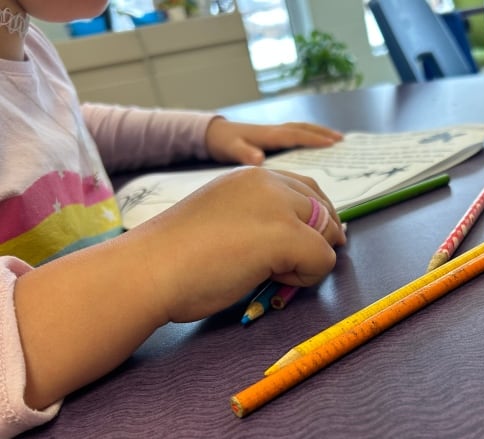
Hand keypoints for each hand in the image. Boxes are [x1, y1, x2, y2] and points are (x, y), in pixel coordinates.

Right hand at [136, 166, 346, 322]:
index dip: (316, 217)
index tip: (315, 242)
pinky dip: (308, 277)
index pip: (305, 188)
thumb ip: (259, 220)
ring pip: (327, 231)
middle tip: (305, 266)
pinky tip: (273, 282)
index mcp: (250, 176)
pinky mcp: (284, 234)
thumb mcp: (225, 221)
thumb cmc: (176, 257)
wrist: (148, 270)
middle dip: (323, 237)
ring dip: (312, 258)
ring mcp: (277, 206)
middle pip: (322, 206)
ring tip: (275, 275)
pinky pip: (323, 258)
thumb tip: (301, 240)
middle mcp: (267, 182)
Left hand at [205, 118, 342, 164]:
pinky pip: (296, 134)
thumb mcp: (231, 150)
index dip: (313, 139)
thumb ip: (244, 153)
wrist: (213, 134)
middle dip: (323, 133)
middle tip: (342, 139)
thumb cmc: (223, 143)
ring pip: (301, 129)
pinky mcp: (273, 137)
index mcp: (269, 135)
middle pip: (303, 129)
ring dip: (319, 132)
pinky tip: (315, 142)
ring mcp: (275, 132)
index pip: (295, 135)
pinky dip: (309, 135)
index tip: (331, 143)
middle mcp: (275, 131)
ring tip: (336, 138)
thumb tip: (259, 159)